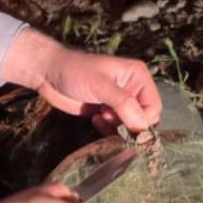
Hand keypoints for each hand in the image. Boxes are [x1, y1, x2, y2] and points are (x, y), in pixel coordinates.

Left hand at [0, 28, 161, 132]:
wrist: (49, 73)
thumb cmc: (75, 72)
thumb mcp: (101, 85)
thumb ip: (123, 104)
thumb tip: (142, 126)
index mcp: (138, 77)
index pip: (153, 107)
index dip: (142, 120)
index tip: (124, 124)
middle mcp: (133, 89)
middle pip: (144, 119)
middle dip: (129, 125)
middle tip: (109, 118)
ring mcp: (120, 102)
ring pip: (130, 126)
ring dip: (117, 128)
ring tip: (101, 117)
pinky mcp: (107, 112)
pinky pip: (116, 129)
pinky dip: (108, 129)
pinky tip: (95, 119)